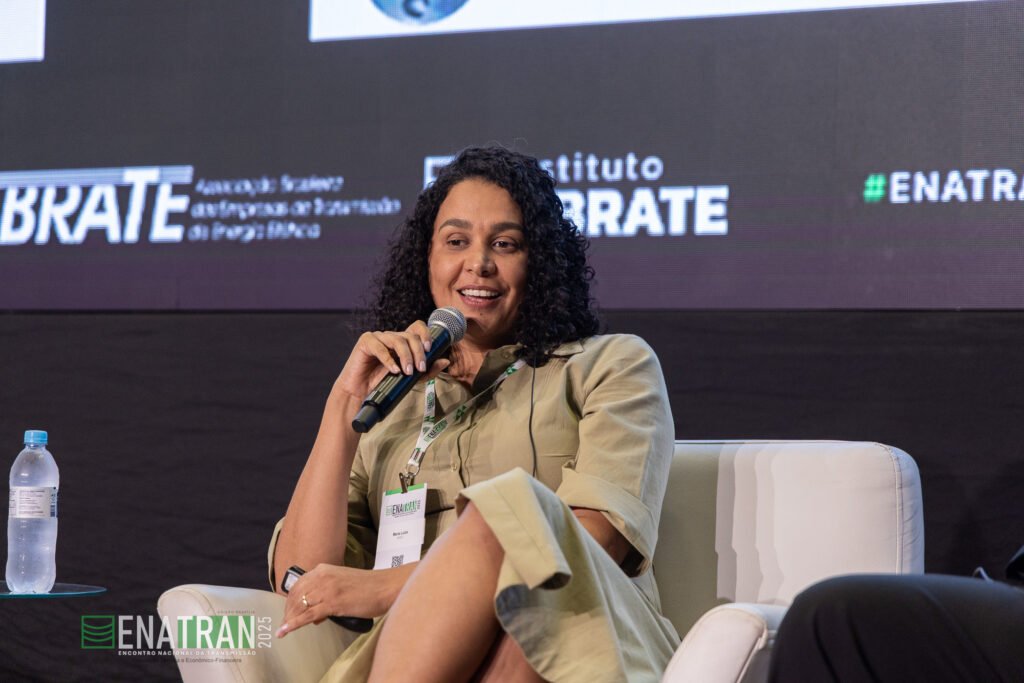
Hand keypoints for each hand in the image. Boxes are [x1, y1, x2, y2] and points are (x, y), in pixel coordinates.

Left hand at [276, 563, 410, 637]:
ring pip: (299, 605)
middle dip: (288, 610)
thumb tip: (317, 615)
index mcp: (324, 569)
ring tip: (283, 629)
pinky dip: (293, 624)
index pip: (298, 584)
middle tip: (286, 623)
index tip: (289, 610)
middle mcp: (322, 576)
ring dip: (289, 618)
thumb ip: (328, 593)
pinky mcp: (332, 603)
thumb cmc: (369, 587)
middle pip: (295, 595)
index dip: (291, 599)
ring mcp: (326, 589)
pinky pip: (307, 615)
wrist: (386, 587)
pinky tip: (285, 630)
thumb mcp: (343, 583)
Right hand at [333, 320, 451, 401]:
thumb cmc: (383, 384)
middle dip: (418, 352)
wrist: (360, 393)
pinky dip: (388, 360)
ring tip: (407, 372)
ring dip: (406, 356)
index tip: (430, 348)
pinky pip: (379, 347)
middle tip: (419, 368)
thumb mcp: (410, 379)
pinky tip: (394, 370)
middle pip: (409, 336)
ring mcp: (378, 338)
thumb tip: (445, 361)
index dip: (425, 334)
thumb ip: (427, 371)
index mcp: (401, 342)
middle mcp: (391, 337)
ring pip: (397, 340)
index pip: (416, 328)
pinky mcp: (365, 342)